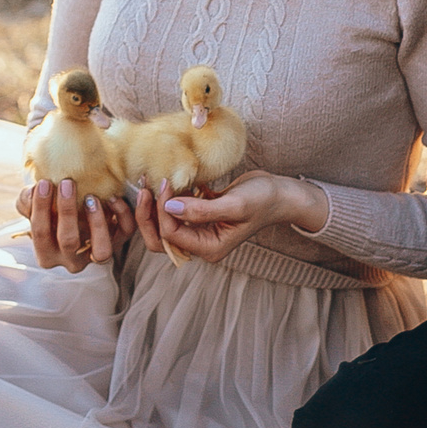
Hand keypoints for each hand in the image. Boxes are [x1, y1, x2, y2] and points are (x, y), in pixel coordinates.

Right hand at [15, 178, 130, 271]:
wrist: (74, 216)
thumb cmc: (50, 212)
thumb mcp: (34, 207)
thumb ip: (27, 200)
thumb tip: (33, 192)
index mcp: (47, 254)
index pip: (40, 234)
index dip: (41, 208)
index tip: (44, 183)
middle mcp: (71, 261)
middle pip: (69, 242)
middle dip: (67, 211)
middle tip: (67, 183)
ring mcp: (96, 255)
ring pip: (101, 251)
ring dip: (97, 223)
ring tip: (91, 197)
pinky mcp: (118, 243)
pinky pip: (125, 233)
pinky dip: (121, 215)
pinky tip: (112, 196)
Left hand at [152, 171, 325, 263]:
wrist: (280, 193)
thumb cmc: (263, 200)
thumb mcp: (235, 205)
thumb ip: (202, 210)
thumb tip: (170, 206)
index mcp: (209, 248)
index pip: (171, 234)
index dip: (162, 210)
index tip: (166, 183)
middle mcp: (201, 242)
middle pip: (160, 237)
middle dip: (148, 214)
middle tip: (146, 187)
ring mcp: (199, 230)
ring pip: (164, 223)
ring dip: (155, 204)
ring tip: (152, 179)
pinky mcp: (200, 215)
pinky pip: (175, 210)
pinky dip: (169, 196)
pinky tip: (170, 179)